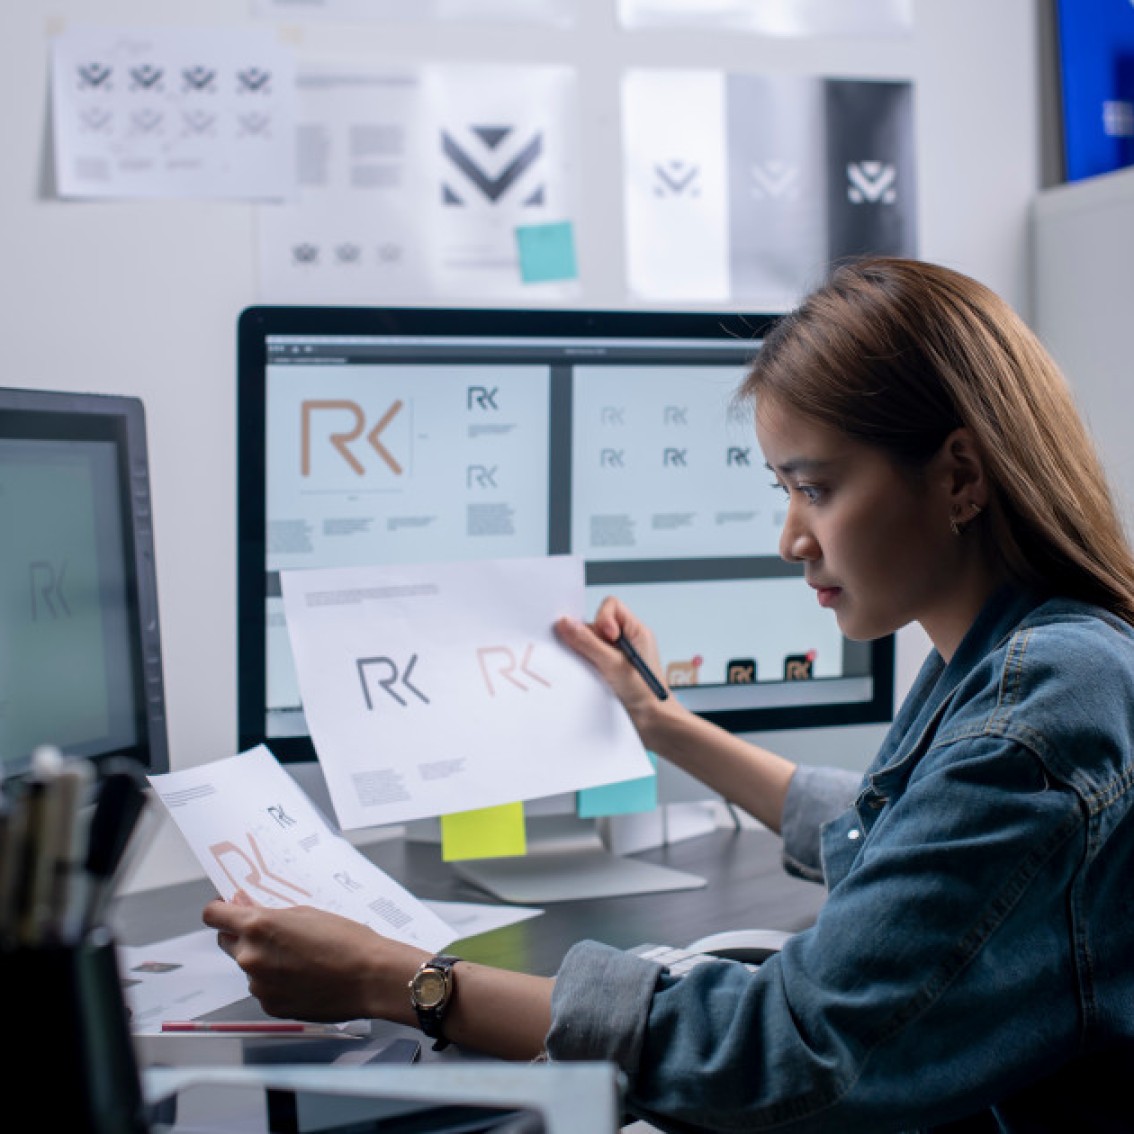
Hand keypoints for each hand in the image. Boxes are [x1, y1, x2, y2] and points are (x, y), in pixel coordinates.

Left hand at [203, 891, 427, 1022]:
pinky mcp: (270, 1006)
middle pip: (226, 941)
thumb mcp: (306, 912)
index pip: (213, 915)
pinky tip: (303, 976)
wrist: (369, 977)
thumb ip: (271, 913)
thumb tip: (247, 908)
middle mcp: (250, 957)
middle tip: (270, 931)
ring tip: (299, 957)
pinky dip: (276, 981)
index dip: (219, 909)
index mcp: (257, 927)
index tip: (228, 907)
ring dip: (263, 959)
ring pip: (249, 966)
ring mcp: (258, 985)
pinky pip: (263, 988)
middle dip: (241, 934)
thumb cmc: (345, 939)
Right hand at [554, 596, 668, 724]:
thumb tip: (566, 624)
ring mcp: (616, 656)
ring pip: (589, 643)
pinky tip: (591, 679)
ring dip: (586, 655)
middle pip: (596, 624)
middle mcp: (626, 640)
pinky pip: (589, 659)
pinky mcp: (608, 670)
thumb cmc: (646, 694)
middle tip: (594, 657)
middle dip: (589, 639)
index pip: (612, 606)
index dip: (602, 617)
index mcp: (636, 631)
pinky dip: (585, 667)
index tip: (605, 635)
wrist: (653, 724)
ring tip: (595, 671)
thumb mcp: (614, 664)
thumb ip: (588, 642)